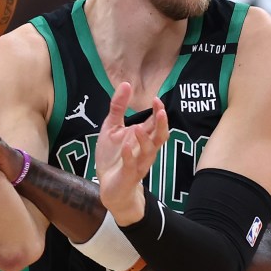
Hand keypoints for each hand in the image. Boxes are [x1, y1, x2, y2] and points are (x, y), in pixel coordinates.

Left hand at [95, 82, 168, 224]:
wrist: (109, 186)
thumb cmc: (113, 156)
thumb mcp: (112, 127)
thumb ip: (118, 107)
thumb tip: (126, 84)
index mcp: (143, 137)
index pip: (156, 123)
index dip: (158, 112)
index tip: (157, 99)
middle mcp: (145, 150)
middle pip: (160, 136)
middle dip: (161, 124)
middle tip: (160, 110)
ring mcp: (138, 163)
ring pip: (149, 152)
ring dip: (145, 140)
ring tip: (138, 128)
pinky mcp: (128, 175)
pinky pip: (131, 166)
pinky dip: (129, 157)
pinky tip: (125, 147)